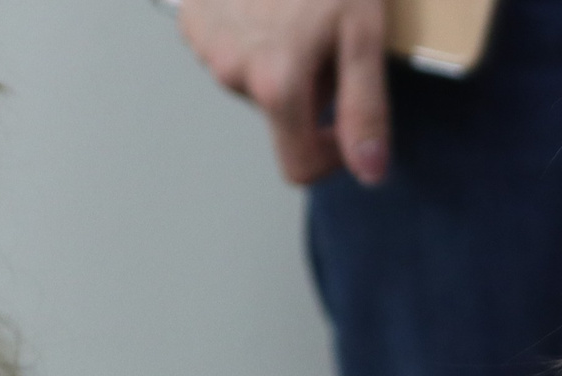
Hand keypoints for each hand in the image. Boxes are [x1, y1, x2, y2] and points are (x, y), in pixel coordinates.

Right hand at [178, 0, 391, 186]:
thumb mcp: (363, 36)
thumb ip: (365, 109)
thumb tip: (369, 172)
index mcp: (274, 85)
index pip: (298, 166)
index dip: (331, 157)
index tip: (349, 127)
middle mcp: (231, 73)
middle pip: (281, 117)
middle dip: (311, 95)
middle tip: (330, 42)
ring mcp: (205, 45)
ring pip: (254, 81)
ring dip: (283, 61)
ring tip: (300, 13)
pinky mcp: (192, 17)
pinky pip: (230, 48)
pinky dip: (255, 35)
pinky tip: (270, 2)